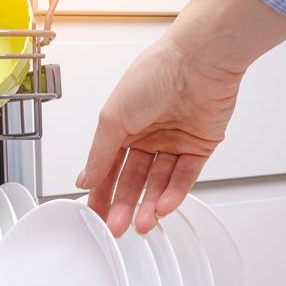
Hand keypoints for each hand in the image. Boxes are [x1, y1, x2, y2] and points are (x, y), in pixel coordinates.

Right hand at [79, 39, 241, 235]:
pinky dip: (173, 194)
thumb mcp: (113, 116)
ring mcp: (175, 142)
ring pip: (159, 182)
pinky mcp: (200, 146)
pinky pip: (185, 177)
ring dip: (149, 204)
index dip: (101, 192)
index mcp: (124, 125)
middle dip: (124, 205)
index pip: (109, 167)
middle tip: (117, 226)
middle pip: (133, 180)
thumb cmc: (155, 73)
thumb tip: (85, 178)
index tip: (95, 214)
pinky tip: (162, 207)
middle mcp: (149, 135)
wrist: (199, 60)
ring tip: (141, 223)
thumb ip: (99, 153)